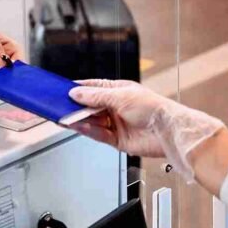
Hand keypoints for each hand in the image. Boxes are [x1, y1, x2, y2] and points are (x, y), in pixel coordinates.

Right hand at [68, 79, 223, 180]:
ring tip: (65, 117)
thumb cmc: (154, 109)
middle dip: (75, 106)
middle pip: (89, 106)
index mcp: (118, 91)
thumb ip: (96, 96)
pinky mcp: (116, 140)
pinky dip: (87, 131)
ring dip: (78, 119)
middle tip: (59, 105)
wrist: (169, 132)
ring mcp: (115, 123)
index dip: (77, 89)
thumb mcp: (121, 96)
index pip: (92, 88)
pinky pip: (97, 134)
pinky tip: (78, 126)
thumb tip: (76, 93)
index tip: (62, 90)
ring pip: (91, 121)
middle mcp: (115, 107)